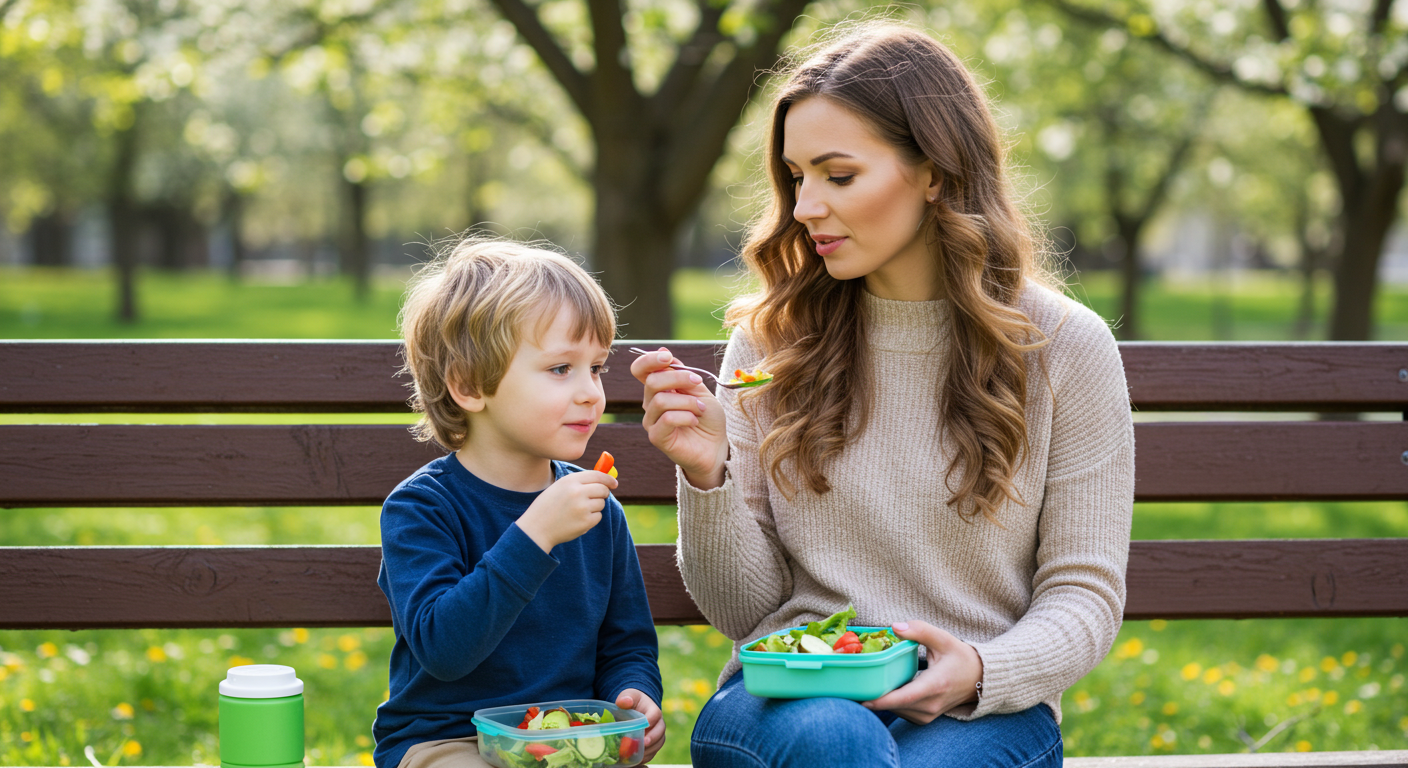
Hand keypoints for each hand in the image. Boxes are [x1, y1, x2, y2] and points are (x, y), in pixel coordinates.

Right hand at [515, 470, 616, 552]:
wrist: (536, 528)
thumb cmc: (548, 506)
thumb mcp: (559, 488)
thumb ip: (579, 482)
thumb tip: (604, 480)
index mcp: (570, 481)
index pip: (597, 475)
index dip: (608, 479)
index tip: (614, 483)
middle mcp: (577, 492)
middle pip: (603, 489)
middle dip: (603, 493)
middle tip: (596, 498)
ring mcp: (582, 507)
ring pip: (601, 503)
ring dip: (595, 507)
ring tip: (578, 511)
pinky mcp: (586, 522)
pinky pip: (598, 517)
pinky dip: (591, 519)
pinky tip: (577, 520)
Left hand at [614, 688, 664, 762]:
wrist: (636, 709)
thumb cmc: (633, 701)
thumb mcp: (629, 695)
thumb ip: (626, 697)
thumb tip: (623, 702)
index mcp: (654, 710)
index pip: (655, 715)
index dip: (650, 721)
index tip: (644, 727)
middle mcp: (659, 724)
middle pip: (660, 732)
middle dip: (652, 738)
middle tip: (643, 743)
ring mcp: (657, 735)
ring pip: (658, 744)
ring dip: (649, 750)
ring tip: (638, 754)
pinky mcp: (653, 744)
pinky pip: (653, 752)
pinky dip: (646, 757)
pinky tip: (636, 760)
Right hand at [630, 347, 728, 489]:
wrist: (717, 446)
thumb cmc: (708, 418)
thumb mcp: (699, 389)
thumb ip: (682, 372)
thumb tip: (664, 351)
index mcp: (658, 389)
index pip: (640, 370)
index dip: (649, 359)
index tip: (668, 357)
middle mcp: (650, 404)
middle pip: (652, 381)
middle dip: (678, 378)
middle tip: (697, 382)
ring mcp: (651, 421)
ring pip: (660, 400)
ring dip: (687, 401)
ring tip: (700, 410)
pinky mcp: (656, 437)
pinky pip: (666, 419)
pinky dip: (685, 416)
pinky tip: (694, 421)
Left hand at [862, 621, 983, 724]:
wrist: (980, 679)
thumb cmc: (961, 657)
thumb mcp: (944, 639)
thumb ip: (920, 630)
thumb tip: (894, 626)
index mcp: (936, 685)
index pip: (904, 697)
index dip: (881, 700)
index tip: (861, 697)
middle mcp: (931, 705)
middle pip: (895, 706)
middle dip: (873, 697)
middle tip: (851, 686)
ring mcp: (929, 715)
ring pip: (896, 711)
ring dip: (880, 701)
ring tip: (863, 685)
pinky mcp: (925, 719)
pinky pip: (901, 713)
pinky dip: (890, 704)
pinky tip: (882, 689)